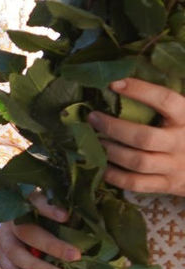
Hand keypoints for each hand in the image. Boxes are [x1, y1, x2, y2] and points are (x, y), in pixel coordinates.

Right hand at [0, 191, 78, 268]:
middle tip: (75, 255)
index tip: (66, 216)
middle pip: (27, 232)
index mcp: (25, 206)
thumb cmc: (35, 221)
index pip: (35, 203)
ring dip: (39, 268)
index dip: (48, 209)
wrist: (4, 230)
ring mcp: (3, 242)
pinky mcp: (1, 260)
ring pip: (17, 255)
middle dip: (51, 245)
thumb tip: (96, 226)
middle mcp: (11, 223)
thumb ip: (63, 217)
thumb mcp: (45, 212)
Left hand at [90, 77, 184, 194]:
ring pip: (137, 161)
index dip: (140, 91)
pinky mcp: (167, 185)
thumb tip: (119, 83)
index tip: (113, 84)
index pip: (166, 100)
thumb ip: (162, 103)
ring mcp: (175, 166)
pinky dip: (114, 175)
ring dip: (110, 151)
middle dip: (113, 127)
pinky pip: (136, 183)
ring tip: (94, 141)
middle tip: (93, 118)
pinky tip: (100, 164)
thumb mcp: (182, 115)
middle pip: (144, 137)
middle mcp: (183, 143)